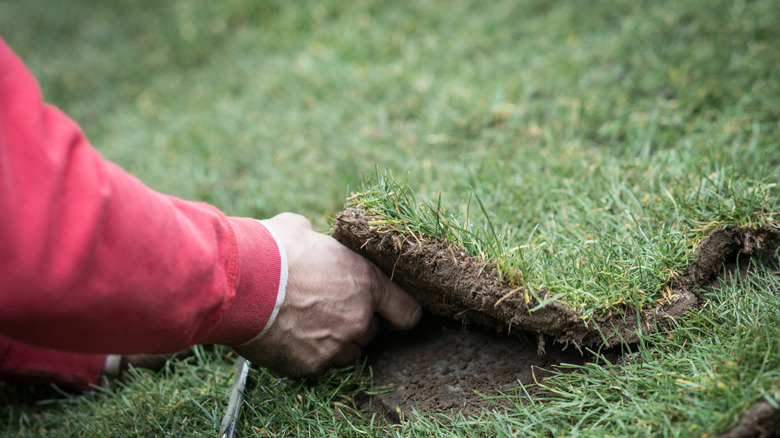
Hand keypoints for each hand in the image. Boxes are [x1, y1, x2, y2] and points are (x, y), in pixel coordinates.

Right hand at [235, 213, 421, 377]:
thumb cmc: (273, 249)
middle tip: (326, 308)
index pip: (406, 311)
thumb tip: (309, 238)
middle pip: (370, 331)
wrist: (240, 281)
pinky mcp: (309, 365)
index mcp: (366, 282)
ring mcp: (335, 345)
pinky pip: (317, 365)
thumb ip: (320, 245)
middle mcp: (358, 317)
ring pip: (347, 353)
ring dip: (335, 342)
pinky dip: (306, 354)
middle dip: (354, 322)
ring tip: (306, 325)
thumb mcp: (303, 231)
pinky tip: (286, 337)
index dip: (398, 312)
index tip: (389, 313)